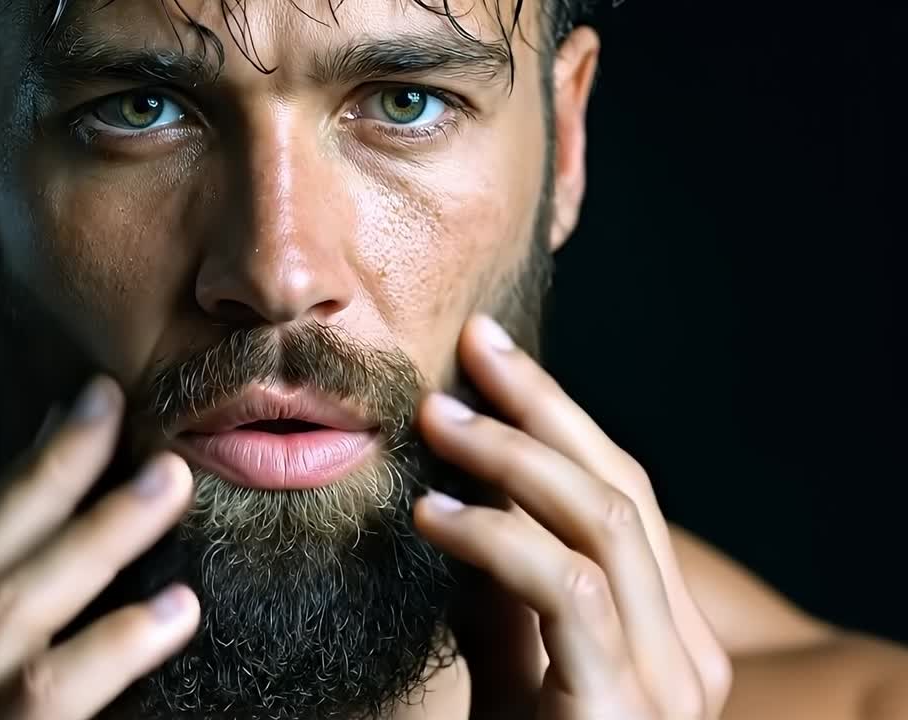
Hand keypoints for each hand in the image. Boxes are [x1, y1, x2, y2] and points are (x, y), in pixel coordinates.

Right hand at [0, 376, 198, 719]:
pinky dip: (109, 650)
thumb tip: (82, 546)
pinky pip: (43, 705)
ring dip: (91, 539)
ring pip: (2, 622)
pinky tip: (176, 611)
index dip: (21, 479)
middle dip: (47, 481)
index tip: (88, 404)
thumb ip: (16, 658)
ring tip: (168, 484)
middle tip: (121, 406)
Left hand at [414, 316, 732, 719]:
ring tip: (437, 419)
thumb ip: (500, 588)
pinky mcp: (625, 706)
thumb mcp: (509, 662)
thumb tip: (457, 494)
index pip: (619, 490)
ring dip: (515, 458)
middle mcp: (684, 646)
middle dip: (545, 407)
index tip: (487, 356)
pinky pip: (568, 591)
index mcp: (663, 626)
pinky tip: (432, 516)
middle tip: (473, 348)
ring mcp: (667, 680)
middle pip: (621, 487)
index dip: (556, 415)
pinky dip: (497, 538)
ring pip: (608, 522)